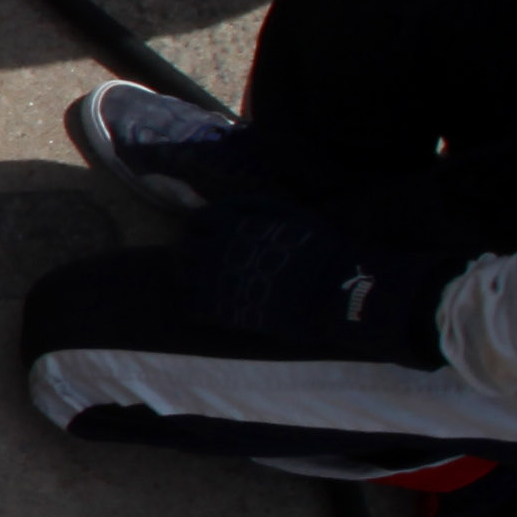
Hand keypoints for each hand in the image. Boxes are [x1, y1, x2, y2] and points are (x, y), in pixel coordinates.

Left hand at [179, 208, 445, 365]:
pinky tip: (217, 306)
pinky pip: (191, 308)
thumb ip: (250, 205)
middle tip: (216, 263)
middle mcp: (217, 252)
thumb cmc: (318, 249)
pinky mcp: (223, 313)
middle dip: (197, 253)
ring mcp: (216, 283)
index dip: (206, 228)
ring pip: (183, 278)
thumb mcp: (289, 213)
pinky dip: (198, 306)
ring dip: (194, 280)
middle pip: (186, 249)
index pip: (197, 221)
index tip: (219, 237)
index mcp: (232, 225)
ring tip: (214, 285)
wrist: (333, 292)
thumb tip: (218, 204)